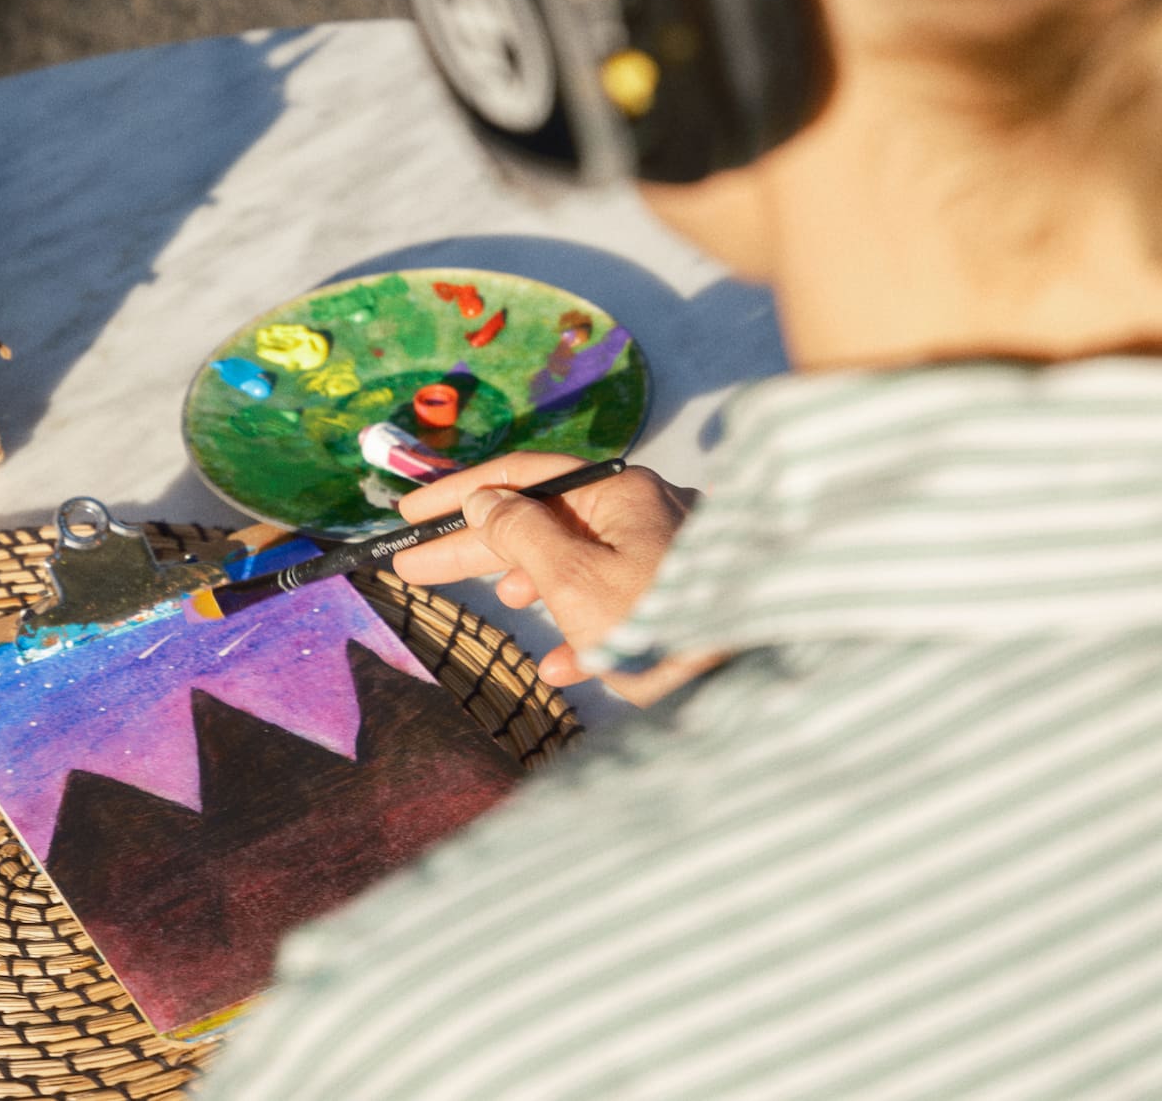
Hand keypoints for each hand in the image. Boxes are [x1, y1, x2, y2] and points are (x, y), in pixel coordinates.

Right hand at [390, 452, 697, 687]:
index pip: (521, 478)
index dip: (459, 495)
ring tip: (504, 604)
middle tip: (413, 566)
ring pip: (578, 561)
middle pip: (541, 520)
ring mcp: (664, 557)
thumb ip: (519, 534)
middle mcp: (642, 513)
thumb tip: (484, 500)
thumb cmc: (657, 625)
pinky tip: (561, 666)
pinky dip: (582, 630)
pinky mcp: (680, 604)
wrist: (750, 684)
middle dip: (479, 548)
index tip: (410, 514)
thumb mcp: (571, 579)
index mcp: (618, 493)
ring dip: (533, 583)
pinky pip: (616, 605)